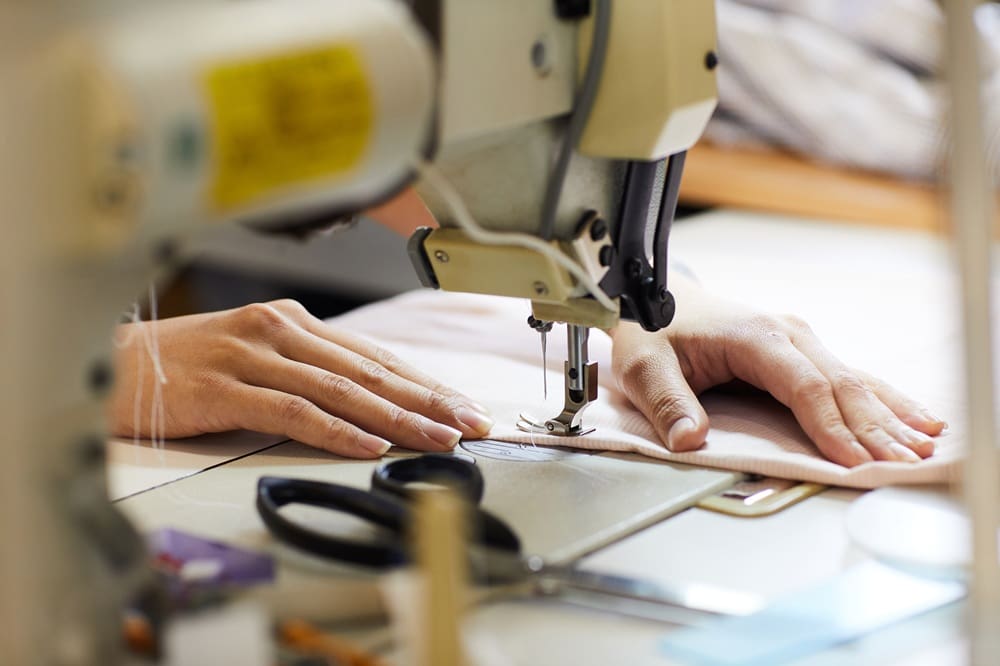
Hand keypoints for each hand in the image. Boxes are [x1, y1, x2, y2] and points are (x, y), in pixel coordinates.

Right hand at [108, 300, 493, 457]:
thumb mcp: (254, 356)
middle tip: (472, 422)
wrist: (110, 363)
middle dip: (428, 399)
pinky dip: (337, 428)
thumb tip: (366, 400)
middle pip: (369, 370)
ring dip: (397, 416)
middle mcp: (279, 329)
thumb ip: (306, 371)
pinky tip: (370, 443)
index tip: (462, 404)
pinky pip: (293, 409)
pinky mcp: (226, 386)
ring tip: (438, 437)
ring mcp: (253, 355)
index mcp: (291, 322)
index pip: (374, 355)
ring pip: (342, 388)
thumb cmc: (184, 365)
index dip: (423, 381)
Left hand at [610, 272, 945, 466]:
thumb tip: (690, 440)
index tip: (853, 461)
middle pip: (841, 384)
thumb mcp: (643, 366)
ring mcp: (800, 341)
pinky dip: (883, 401)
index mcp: (754, 335)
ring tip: (923, 446)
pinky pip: (850, 379)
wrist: (656, 297)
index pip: (804, 386)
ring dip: (889, 416)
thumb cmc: (653, 330)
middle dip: (874, 427)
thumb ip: (667, 403)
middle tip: (903, 464)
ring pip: (854, 381)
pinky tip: (916, 419)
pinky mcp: (803, 353)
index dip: (831, 426)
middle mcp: (787, 334)